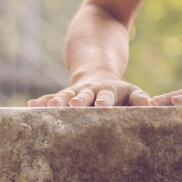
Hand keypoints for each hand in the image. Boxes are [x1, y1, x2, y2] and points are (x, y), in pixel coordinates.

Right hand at [28, 78, 152, 106]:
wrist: (97, 74)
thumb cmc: (119, 92)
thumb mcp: (132, 92)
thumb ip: (140, 98)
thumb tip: (151, 105)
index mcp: (107, 91)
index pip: (106, 96)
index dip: (104, 101)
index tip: (103, 106)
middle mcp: (89, 91)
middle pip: (83, 95)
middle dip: (78, 100)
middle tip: (73, 105)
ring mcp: (74, 93)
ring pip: (65, 96)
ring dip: (58, 101)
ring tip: (49, 106)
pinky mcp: (63, 96)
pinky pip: (51, 98)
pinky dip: (41, 102)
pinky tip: (30, 105)